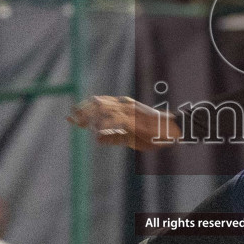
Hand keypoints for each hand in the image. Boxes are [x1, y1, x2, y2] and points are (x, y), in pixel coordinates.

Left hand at [67, 95, 181, 151]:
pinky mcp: (135, 119)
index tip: (70, 117)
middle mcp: (125, 105)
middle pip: (98, 104)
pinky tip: (97, 130)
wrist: (173, 129)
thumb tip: (96, 139)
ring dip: (91, 115)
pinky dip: (105, 124)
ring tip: (79, 122)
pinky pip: (116, 120)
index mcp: (124, 107)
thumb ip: (114, 137)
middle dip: (83, 111)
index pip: (99, 104)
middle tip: (70, 118)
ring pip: (104, 109)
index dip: (83, 110)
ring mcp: (130, 111)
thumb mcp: (131, 137)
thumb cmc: (154, 133)